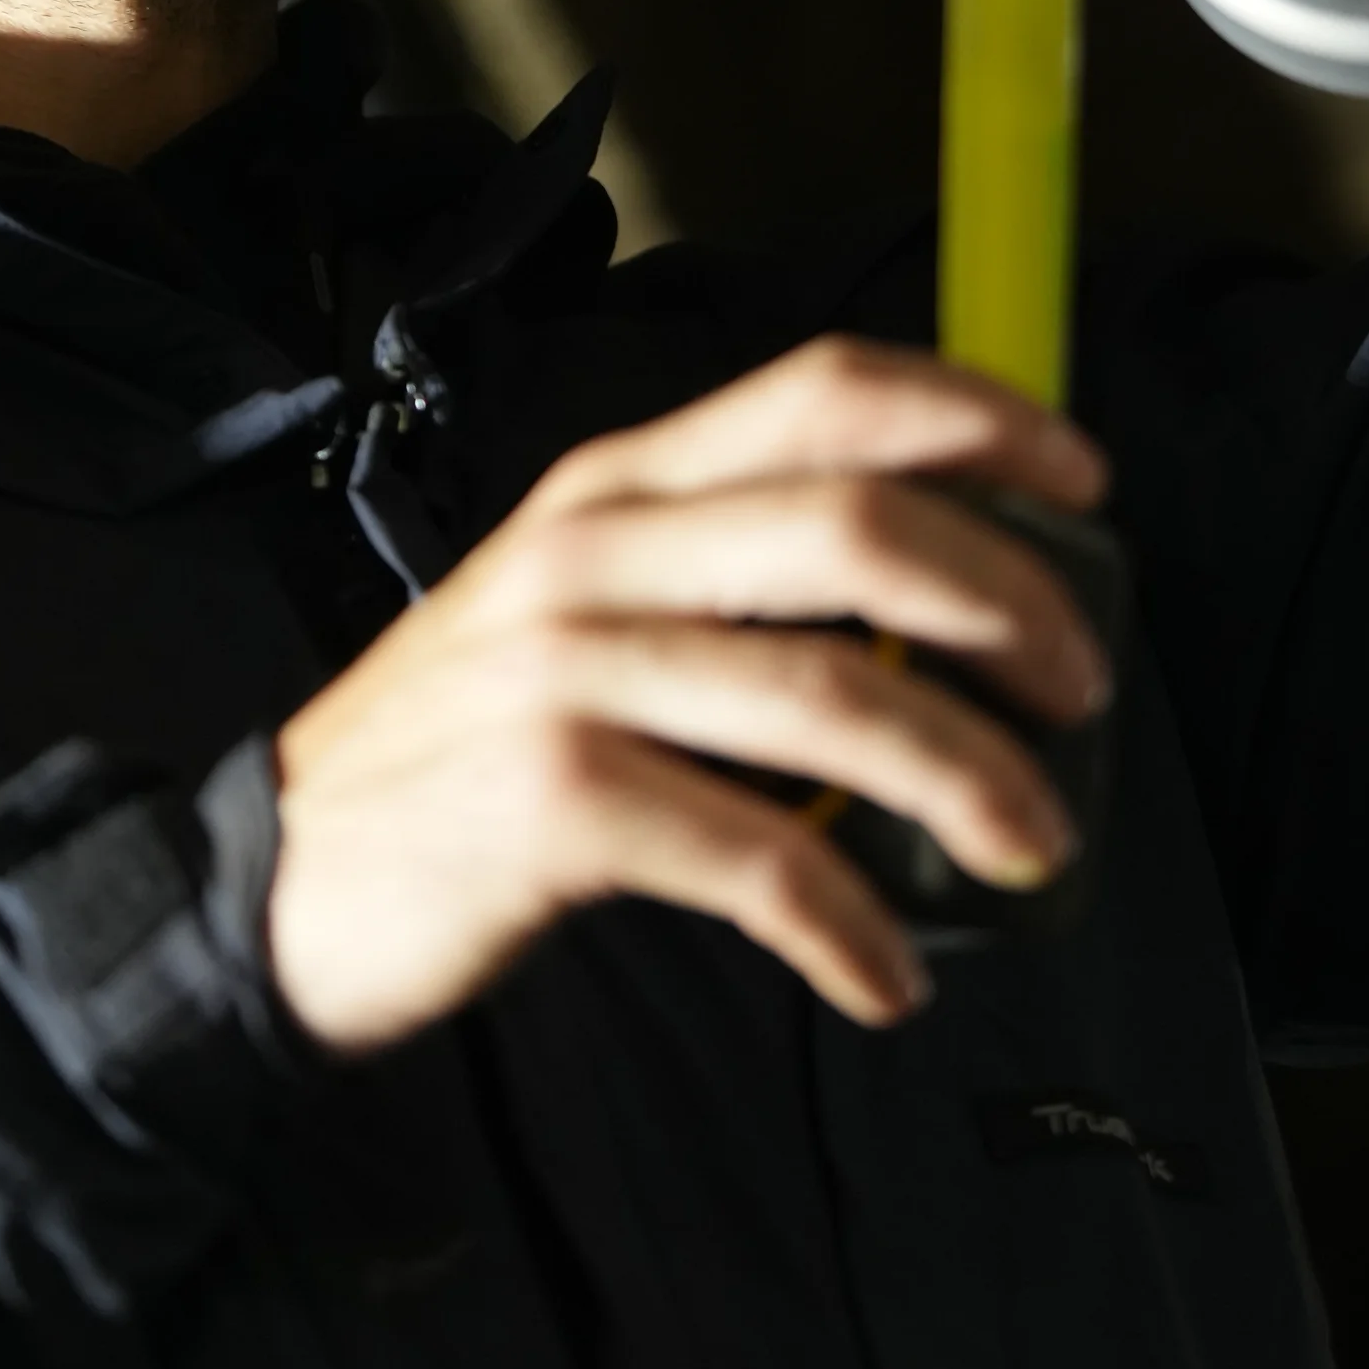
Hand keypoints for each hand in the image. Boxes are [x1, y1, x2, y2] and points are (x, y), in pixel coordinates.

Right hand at [266, 341, 1112, 1054]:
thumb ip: (724, 579)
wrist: (282, 880)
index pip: (822, 391)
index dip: (975, 418)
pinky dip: (849, 925)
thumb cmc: (472, 749)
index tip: (1085, 482)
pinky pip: (755, 855)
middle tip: (1083, 687)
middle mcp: (595, 550)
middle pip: (854, 527)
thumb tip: (947, 605)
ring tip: (1036, 847)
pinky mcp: (551, 804)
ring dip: (968, 779)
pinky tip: (887, 977)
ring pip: (830, 698)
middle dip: (1006, 600)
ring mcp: (567, 672)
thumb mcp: (582, 610)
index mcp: (621, 483)